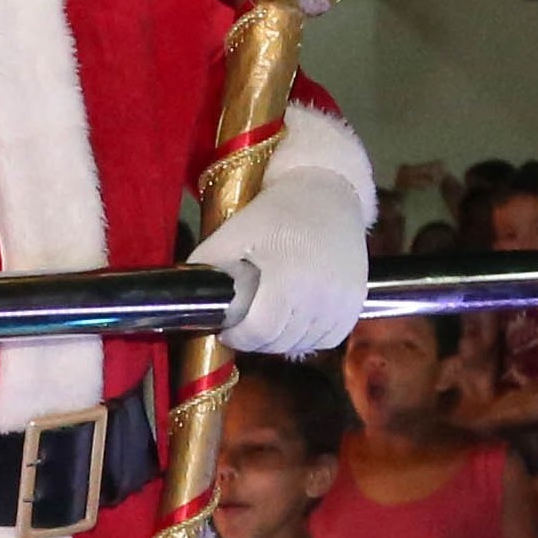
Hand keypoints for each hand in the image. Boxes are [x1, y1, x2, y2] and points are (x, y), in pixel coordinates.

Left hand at [193, 166, 368, 357]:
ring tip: (270, 313)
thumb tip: (182, 302)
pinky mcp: (356, 304)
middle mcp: (319, 293)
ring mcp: (342, 301)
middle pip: (279, 342)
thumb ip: (206, 269)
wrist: (327, 193)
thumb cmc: (274, 213)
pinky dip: (308, 335)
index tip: (228, 327)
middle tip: (246, 320)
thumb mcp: (232, 234)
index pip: (260, 331)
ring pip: (303, 344)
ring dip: (282, 338)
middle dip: (256, 338)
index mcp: (287, 276)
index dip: (238, 336)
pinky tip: (296, 315)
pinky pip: (326, 339)